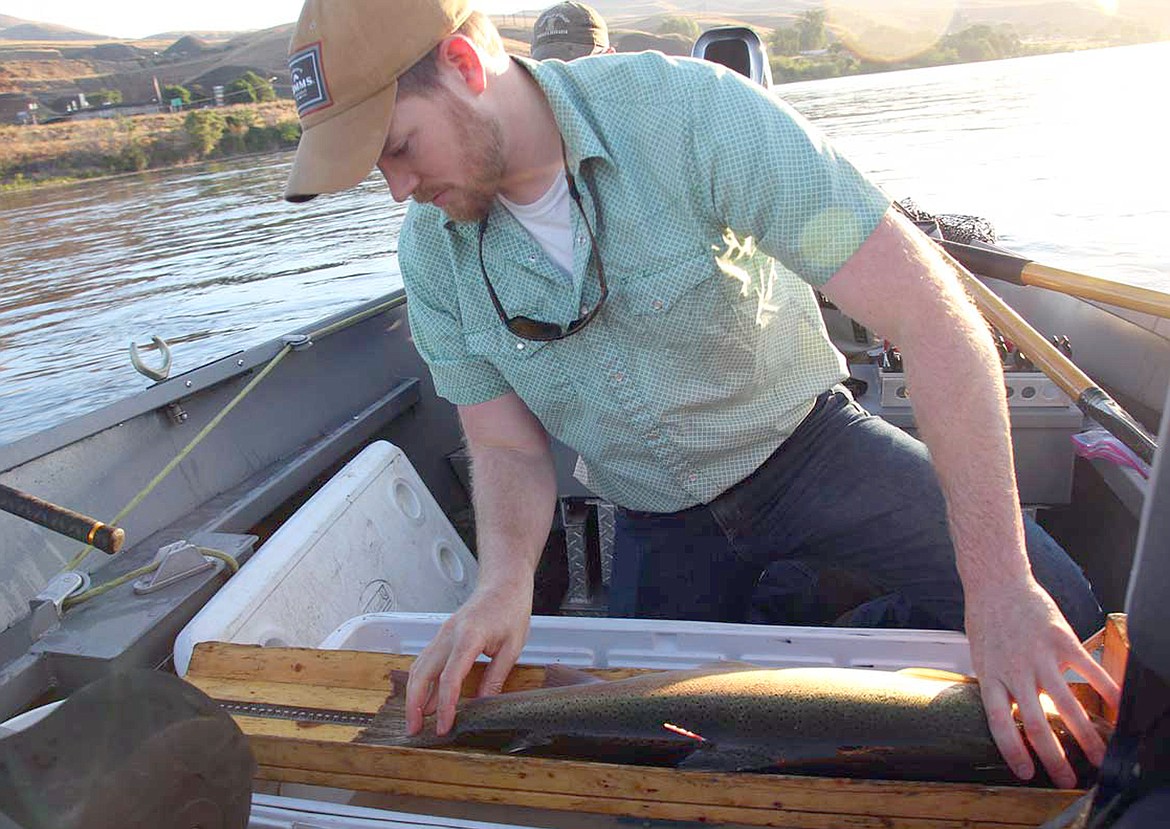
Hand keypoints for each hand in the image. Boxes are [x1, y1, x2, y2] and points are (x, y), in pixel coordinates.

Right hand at [403, 577, 533, 735]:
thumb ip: (495, 677)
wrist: (503, 583)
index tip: (444, 727)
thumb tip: (483, 706)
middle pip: (422, 673)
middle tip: (415, 731)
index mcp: (469, 637)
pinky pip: (425, 661)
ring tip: (415, 721)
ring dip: (413, 695)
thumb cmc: (511, 610)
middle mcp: (448, 635)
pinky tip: (424, 700)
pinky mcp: (441, 636)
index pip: (450, 678)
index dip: (445, 706)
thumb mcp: (513, 647)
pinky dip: (420, 682)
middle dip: (414, 704)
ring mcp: (442, 634)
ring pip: (418, 667)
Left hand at [965, 578, 1119, 787]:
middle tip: (1069, 779)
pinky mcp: (1061, 640)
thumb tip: (1018, 714)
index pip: (1000, 724)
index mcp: (991, 677)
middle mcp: (1015, 671)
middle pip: (1037, 724)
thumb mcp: (983, 657)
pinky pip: (1089, 670)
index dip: (1014, 752)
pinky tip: (1120, 707)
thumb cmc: (988, 621)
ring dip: (1086, 736)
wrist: (997, 583)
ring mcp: (1040, 656)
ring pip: (1067, 704)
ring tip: (1100, 756)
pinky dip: (1107, 690)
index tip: (1027, 773)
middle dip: (1055, 758)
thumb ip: (1000, 685)